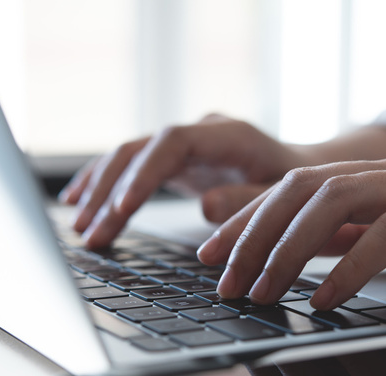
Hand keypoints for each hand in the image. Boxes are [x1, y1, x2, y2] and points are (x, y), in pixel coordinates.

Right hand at [59, 114, 300, 247]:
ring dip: (100, 191)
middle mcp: (200, 133)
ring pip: (129, 158)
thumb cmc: (297, 190)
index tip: (121, 208)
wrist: (306, 174)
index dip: (143, 174)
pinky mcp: (176, 161)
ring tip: (80, 227)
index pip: (172, 143)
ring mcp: (185, 145)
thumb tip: (204, 207)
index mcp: (228, 135)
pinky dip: (105, 184)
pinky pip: (132, 167)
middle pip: (141, 150)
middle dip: (111, 191)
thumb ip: (247, 201)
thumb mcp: (282, 198)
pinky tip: (79, 202)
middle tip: (90, 232)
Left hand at [198, 153, 385, 308]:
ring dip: (290, 248)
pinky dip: (354, 264)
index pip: (293, 187)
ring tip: (263, 292)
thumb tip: (306, 258)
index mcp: (379, 177)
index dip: (245, 217)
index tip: (211, 253)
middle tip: (223, 279)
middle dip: (253, 233)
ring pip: (340, 198)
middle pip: (303, 187)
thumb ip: (360, 237)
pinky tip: (327, 298)